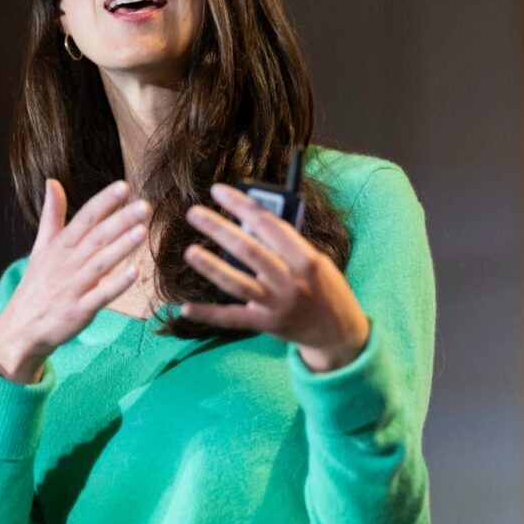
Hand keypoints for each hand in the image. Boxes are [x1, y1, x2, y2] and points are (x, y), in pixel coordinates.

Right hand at [0, 178, 150, 383]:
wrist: (20, 329)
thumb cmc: (37, 286)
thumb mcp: (41, 248)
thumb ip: (52, 216)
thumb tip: (52, 182)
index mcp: (59, 247)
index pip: (85, 218)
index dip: (104, 202)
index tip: (125, 186)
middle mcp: (66, 264)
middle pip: (96, 238)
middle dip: (120, 221)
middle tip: (144, 206)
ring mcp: (73, 287)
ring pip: (100, 263)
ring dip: (121, 247)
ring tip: (143, 230)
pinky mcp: (79, 310)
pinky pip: (100, 296)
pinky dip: (117, 285)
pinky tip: (136, 272)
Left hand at [181, 182, 370, 371]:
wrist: (338, 331)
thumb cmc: (326, 288)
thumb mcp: (317, 262)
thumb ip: (288, 246)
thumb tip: (250, 223)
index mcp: (307, 260)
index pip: (271, 226)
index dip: (243, 205)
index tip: (219, 191)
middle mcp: (291, 283)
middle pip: (249, 251)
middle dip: (219, 229)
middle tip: (195, 214)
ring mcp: (277, 305)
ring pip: (237, 284)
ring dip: (211, 267)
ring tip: (189, 251)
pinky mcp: (267, 324)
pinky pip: (233, 319)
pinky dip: (208, 314)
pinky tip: (185, 308)